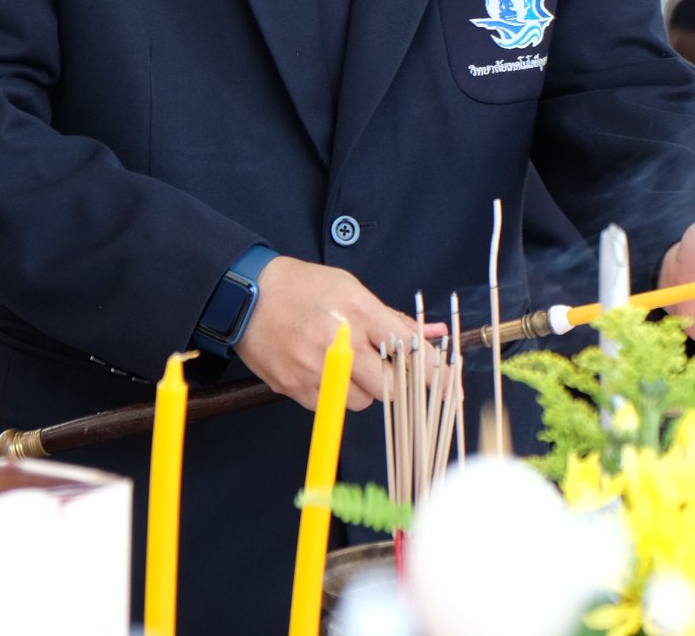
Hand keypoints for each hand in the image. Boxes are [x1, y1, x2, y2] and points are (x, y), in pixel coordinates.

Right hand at [235, 257, 440, 411]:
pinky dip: (338, 395)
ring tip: (350, 364)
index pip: (409, 348)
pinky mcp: (294, 388)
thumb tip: (433, 334)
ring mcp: (314, 369)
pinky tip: (326, 371)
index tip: (448, 383)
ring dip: (365, 390)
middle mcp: (338, 343)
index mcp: (357, 312)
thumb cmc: (303, 287)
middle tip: (389, 369)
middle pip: (389, 387)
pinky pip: (333, 407)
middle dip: (396, 382)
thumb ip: (394, 317)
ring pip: (363, 402)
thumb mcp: (352, 289)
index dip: (433, 369)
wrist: (245, 296)